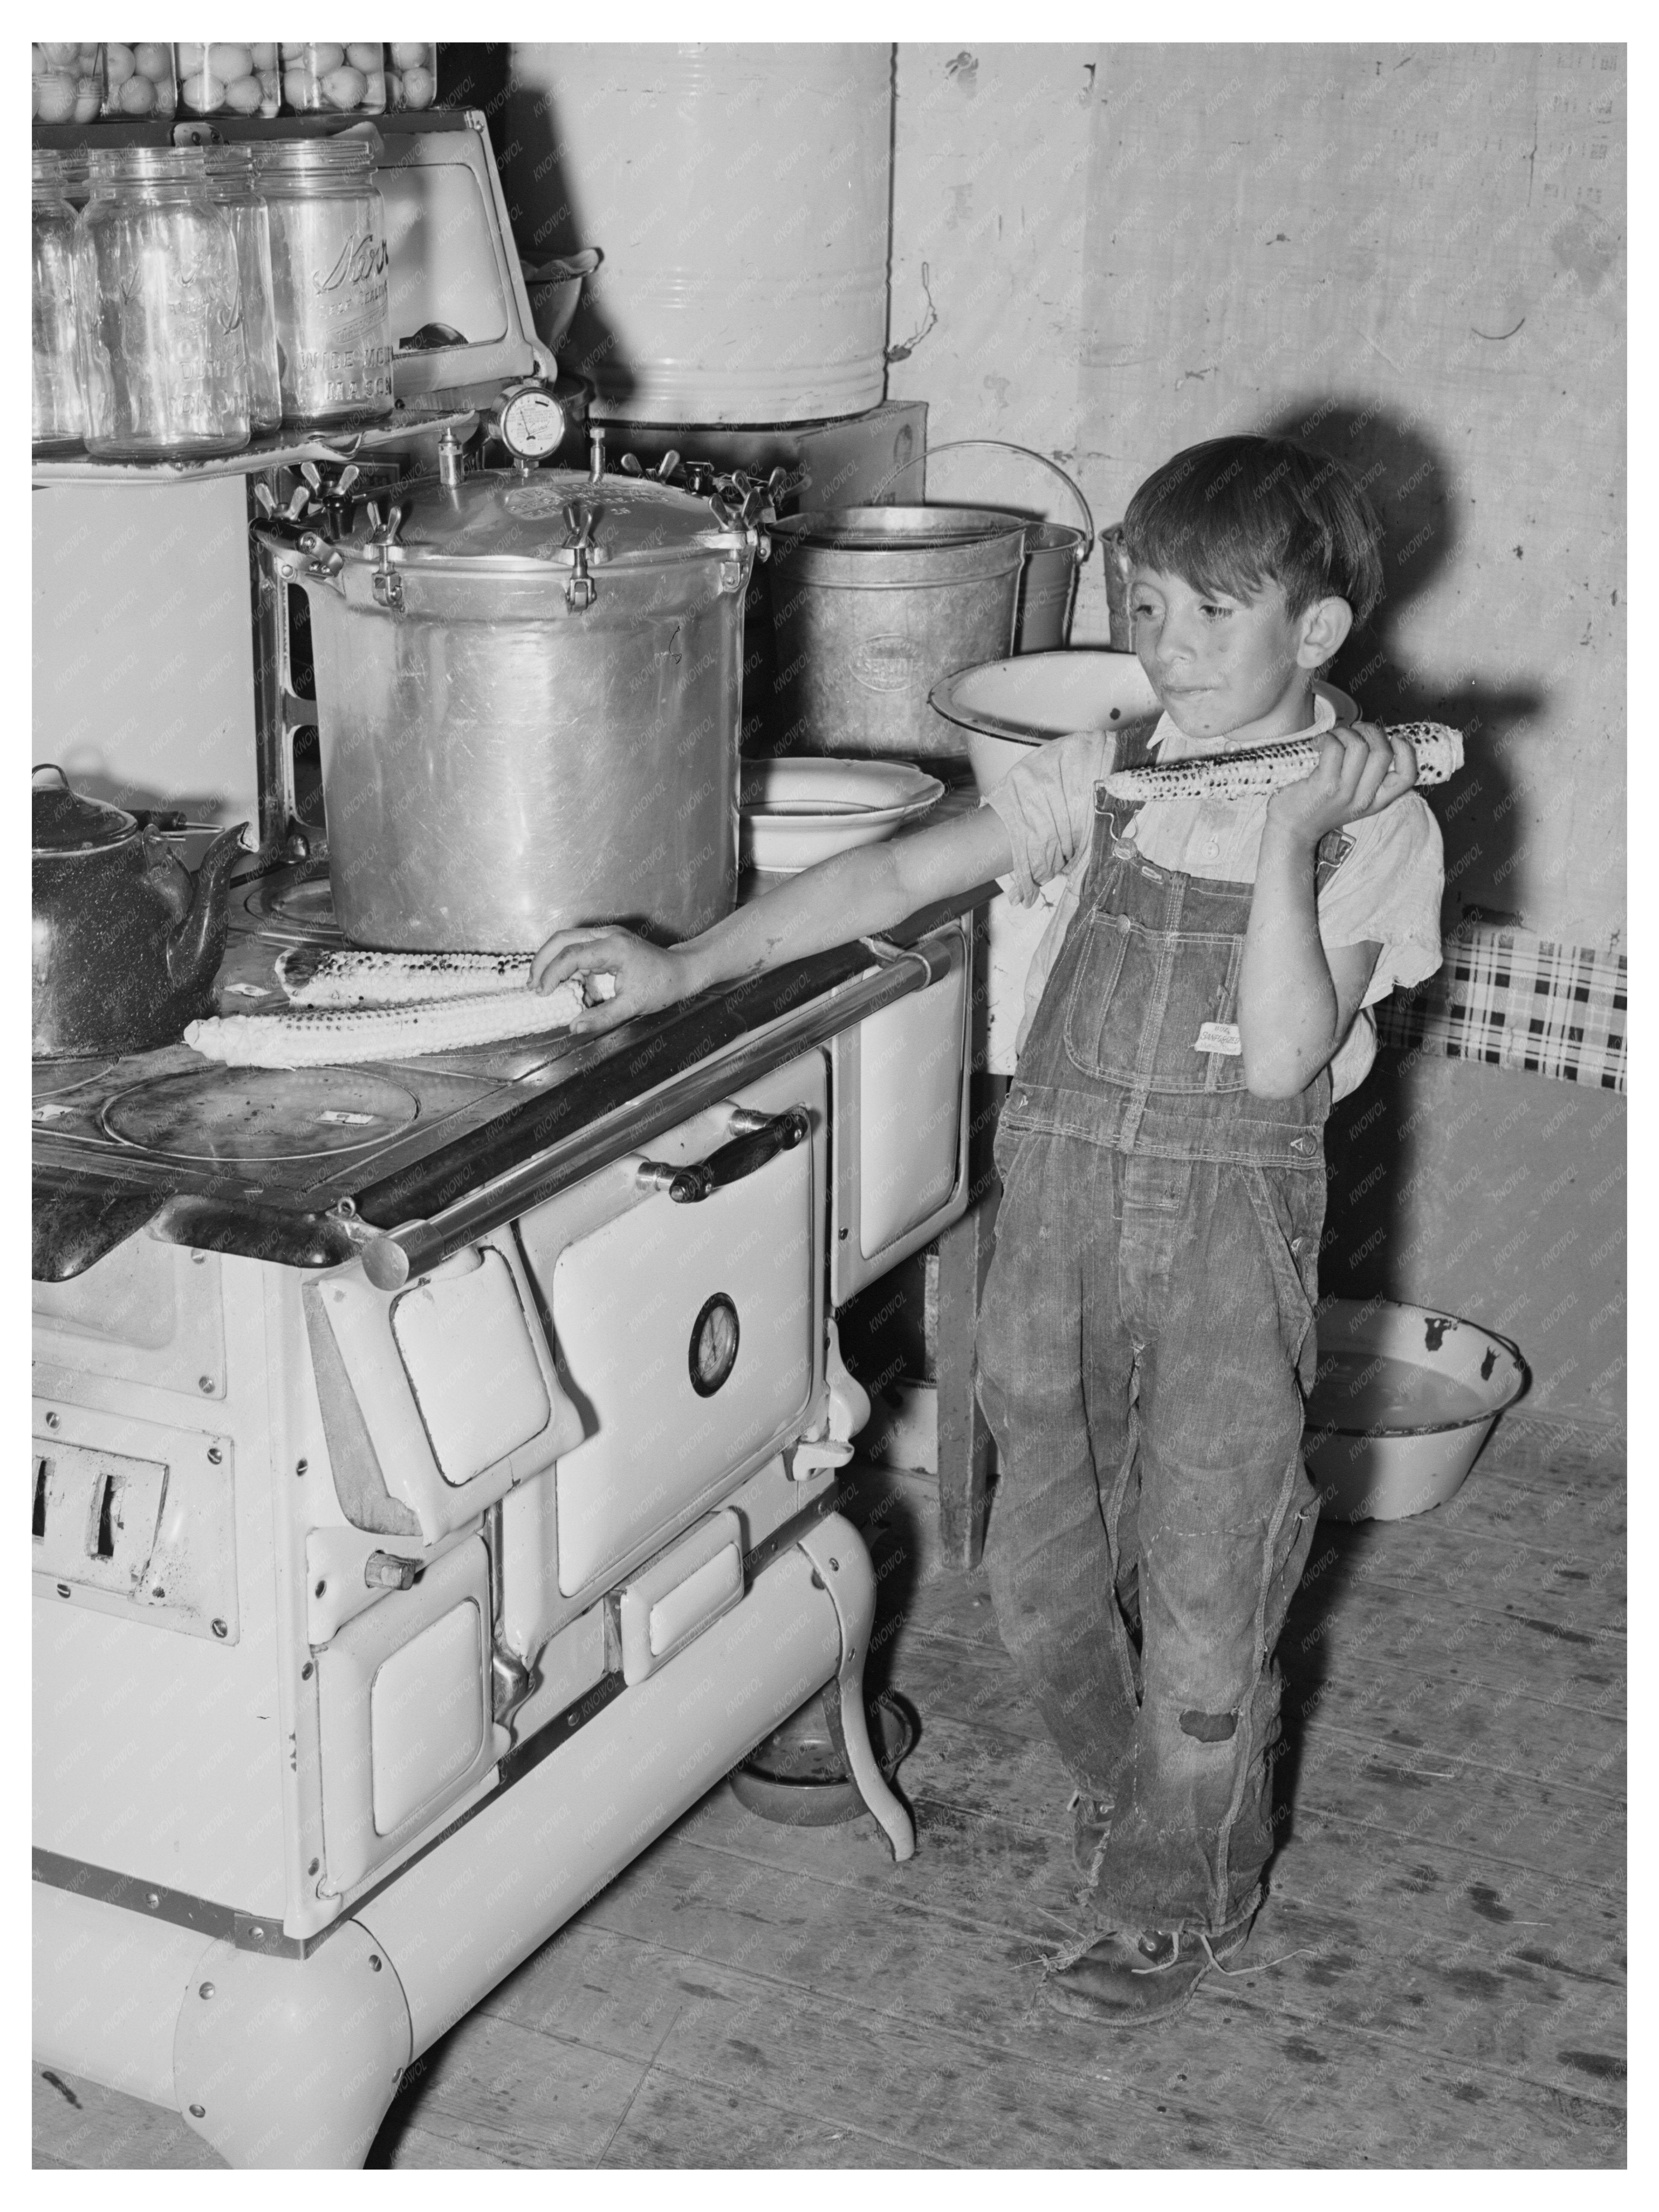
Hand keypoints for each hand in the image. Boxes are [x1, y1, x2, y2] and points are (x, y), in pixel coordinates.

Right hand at [529, 924, 689, 1036]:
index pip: (571, 955)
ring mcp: (606, 935)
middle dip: (542, 960)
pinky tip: (558, 980)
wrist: (682, 971)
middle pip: (562, 939)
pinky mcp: (605, 941)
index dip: (552, 973)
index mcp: (613, 947)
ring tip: (539, 982)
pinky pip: (577, 945)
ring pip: (566, 939)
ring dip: (550, 958)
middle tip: (531, 985)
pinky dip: (563, 960)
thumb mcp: (633, 1006)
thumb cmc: (663, 985)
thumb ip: (602, 1016)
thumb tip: (574, 1028)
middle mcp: (607, 935)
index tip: (541, 992)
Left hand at [1264, 720, 1418, 845]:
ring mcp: (1344, 793)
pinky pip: (1334, 748)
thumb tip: (1374, 738)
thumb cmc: (1318, 807)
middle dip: (1370, 730)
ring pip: (1358, 746)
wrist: (1291, 831)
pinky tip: (1318, 743)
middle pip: (1383, 753)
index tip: (1394, 737)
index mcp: (1375, 801)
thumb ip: (1366, 776)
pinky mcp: (1324, 785)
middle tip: (1354, 730)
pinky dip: (1326, 738)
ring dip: (1345, 732)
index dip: (1407, 752)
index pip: (1406, 778)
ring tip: (1332, 737)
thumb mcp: (1351, 798)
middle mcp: (1363, 799)